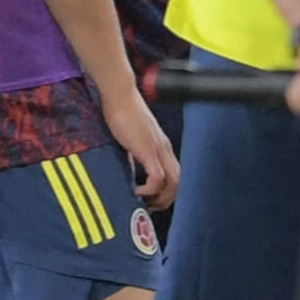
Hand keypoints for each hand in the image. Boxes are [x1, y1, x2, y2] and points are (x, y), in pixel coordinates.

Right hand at [103, 89, 180, 207]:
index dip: (166, 192)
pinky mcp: (148, 150)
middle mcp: (165, 149)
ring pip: (174, 183)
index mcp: (161, 146)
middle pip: (179, 183)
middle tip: (148, 206)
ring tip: (144, 201)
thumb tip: (129, 174)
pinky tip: (136, 189)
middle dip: (166, 200)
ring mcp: (159, 149)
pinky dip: (150, 190)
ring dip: (161, 198)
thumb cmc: (121, 111)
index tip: (150, 199)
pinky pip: (158, 178)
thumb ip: (133, 156)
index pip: (175, 175)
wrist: (119, 94)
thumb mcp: (129, 139)